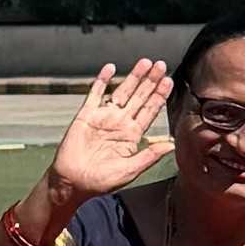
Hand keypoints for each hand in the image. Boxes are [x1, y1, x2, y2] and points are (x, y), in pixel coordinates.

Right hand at [44, 59, 172, 208]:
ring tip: (145, 63)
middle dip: (150, 81)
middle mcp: (120, 123)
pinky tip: (110, 68)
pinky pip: (95, 94)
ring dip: (133, 77)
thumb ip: (150, 155)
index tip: (168, 81)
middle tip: (161, 65)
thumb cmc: (101, 181)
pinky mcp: (86, 115)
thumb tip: (171, 145)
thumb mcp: (130, 170)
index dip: (159, 96)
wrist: (73, 182)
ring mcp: (103, 117)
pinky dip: (102, 81)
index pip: (149, 111)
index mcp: (132, 136)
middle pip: (139, 97)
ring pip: (122, 92)